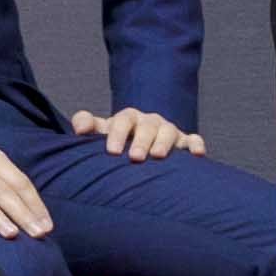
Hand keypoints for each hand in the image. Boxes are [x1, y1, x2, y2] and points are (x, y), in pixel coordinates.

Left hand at [71, 103, 199, 163]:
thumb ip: (87, 124)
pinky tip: (197, 154)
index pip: (123, 120)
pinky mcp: (185, 142)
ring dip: (165, 142)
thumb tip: (79, 128)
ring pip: (169, 131)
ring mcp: (168, 131)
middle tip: (135, 157)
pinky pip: (193, 140)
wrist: (139, 146)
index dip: (117, 134)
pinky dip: (195, 144)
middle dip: (141, 141)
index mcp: (128, 118)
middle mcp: (150, 122)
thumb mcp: (101, 132)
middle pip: (147, 126)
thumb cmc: (117, 141)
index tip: (111, 151)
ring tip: (158, 156)